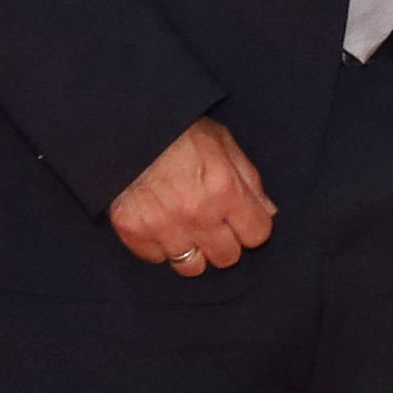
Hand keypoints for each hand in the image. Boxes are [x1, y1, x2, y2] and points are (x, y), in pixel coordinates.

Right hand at [112, 118, 275, 275]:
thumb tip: (266, 212)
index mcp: (224, 189)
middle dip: (225, 242)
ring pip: (192, 266)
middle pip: (227, 257)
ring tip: (186, 228)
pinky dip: (160, 246)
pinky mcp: (133, 230)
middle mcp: (196, 213)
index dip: (251, 227)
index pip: (257, 235)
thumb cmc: (177, 130)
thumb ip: (249, 180)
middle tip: (212, 224)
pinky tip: (160, 224)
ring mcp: (163, 225)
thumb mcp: (223, 142)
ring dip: (192, 250)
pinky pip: (156, 258)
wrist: (125, 126)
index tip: (241, 220)